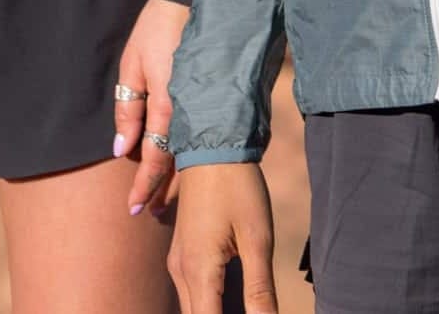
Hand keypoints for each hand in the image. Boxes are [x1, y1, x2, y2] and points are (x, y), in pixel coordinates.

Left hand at [114, 0, 190, 214]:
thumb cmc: (155, 30)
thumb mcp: (131, 64)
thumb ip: (128, 108)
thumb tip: (122, 149)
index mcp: (167, 106)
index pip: (155, 159)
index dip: (144, 186)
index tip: (133, 209)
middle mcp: (190, 113)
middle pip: (177, 165)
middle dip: (163, 192)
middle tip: (149, 215)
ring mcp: (204, 106)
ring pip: (192, 154)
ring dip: (179, 180)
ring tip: (165, 201)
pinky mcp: (212, 97)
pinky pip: (201, 135)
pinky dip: (192, 155)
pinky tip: (187, 167)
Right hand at [170, 160, 276, 313]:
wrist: (213, 142)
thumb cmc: (238, 187)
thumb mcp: (257, 239)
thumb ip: (260, 291)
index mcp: (199, 272)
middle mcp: (180, 272)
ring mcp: (178, 261)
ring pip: (194, 309)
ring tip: (246, 310)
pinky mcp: (183, 252)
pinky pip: (193, 293)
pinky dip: (209, 305)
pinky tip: (232, 306)